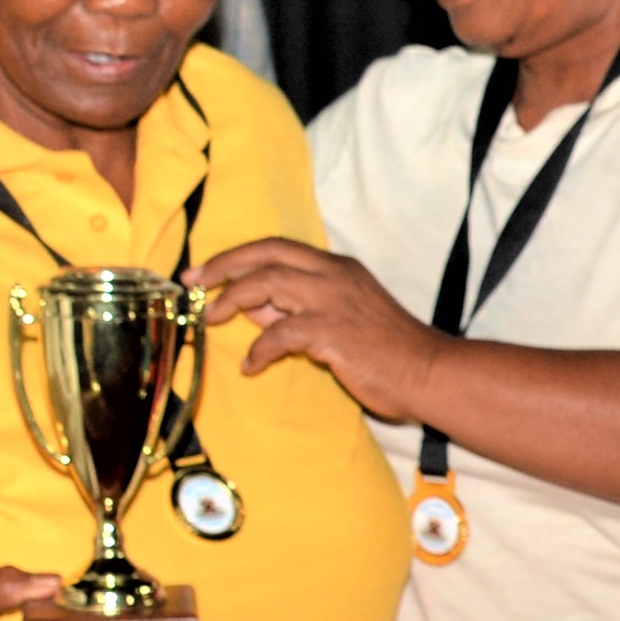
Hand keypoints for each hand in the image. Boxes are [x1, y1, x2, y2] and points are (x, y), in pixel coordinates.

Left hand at [194, 233, 443, 424]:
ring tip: (209, 320)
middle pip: (266, 255)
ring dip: (232, 300)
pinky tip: (251, 366)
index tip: (204, 272)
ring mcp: (334, 301)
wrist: (426, 372)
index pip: (277, 248)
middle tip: (193, 284)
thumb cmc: (385, 351)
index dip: (236, 256)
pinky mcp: (333, 332)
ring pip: (269, 284)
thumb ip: (295, 310)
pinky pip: (281, 335)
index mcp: (336, 268)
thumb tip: (252, 308)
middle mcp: (334, 276)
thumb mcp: (339, 320)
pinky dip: (259, 349)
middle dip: (223, 266)